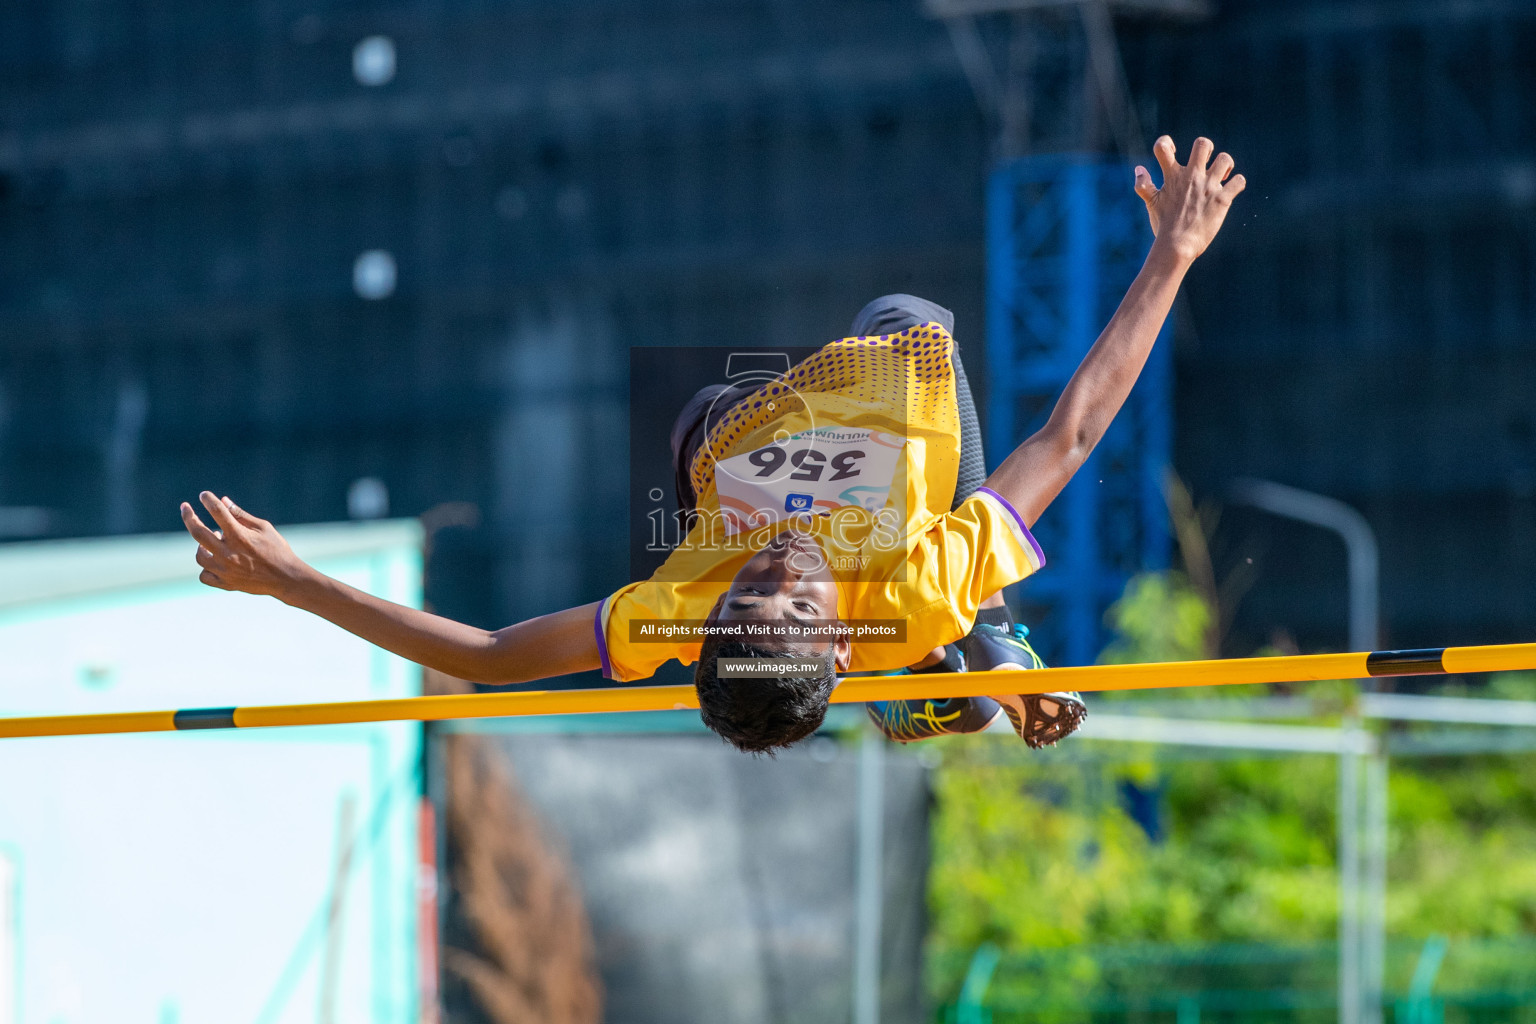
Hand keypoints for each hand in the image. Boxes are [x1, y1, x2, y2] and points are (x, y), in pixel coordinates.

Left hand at [180, 492, 309, 599]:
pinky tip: (215, 562)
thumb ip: (241, 515)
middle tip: (185, 508)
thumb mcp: (264, 528)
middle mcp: (228, 553)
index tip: (204, 495)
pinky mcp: (226, 583)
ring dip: (201, 546)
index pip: (218, 512)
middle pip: (198, 532)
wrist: (286, 578)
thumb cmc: (277, 549)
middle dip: (189, 516)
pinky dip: (207, 568)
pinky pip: (205, 576)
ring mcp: (225, 570)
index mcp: (239, 536)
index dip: (208, 500)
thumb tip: (223, 501)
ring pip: (200, 556)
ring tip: (211, 542)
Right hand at [1133, 136, 1245, 262]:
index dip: (1166, 143)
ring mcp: (1209, 187)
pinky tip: (1231, 191)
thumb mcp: (1151, 203)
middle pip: (1203, 144)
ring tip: (1221, 177)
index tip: (1172, 152)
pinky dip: (1237, 184)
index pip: (1162, 146)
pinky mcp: (1223, 199)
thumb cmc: (1163, 225)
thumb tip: (1138, 169)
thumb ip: (1143, 185)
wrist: (1177, 246)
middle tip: (1205, 163)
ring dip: (1225, 166)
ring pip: (1225, 159)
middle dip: (1206, 149)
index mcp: (1173, 176)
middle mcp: (1192, 177)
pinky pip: (1239, 181)